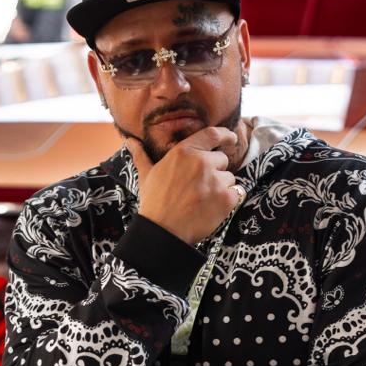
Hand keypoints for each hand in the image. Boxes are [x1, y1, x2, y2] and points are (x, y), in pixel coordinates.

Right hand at [126, 128, 245, 244]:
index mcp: (184, 152)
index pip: (212, 134)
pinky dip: (228, 201)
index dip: (225, 134)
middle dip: (216, 171)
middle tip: (199, 187)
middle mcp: (202, 162)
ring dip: (221, 187)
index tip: (232, 138)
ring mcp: (216, 180)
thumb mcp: (146, 175)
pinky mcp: (227, 198)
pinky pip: (236, 193)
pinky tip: (212, 208)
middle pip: (222, 160)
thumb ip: (142, 155)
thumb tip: (129, 141)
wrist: (163, 231)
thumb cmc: (153, 202)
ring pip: (229, 178)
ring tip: (202, 200)